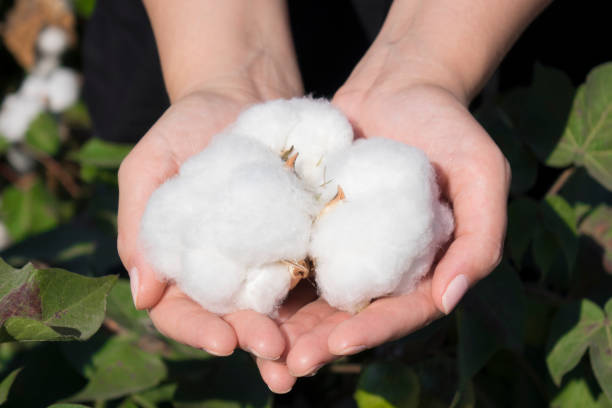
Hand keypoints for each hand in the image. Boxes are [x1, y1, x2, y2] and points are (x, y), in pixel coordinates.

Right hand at [118, 88, 303, 357]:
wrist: (240, 96)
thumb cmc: (185, 127)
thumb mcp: (150, 165)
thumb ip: (138, 222)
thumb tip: (142, 295)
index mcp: (179, 262)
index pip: (181, 312)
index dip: (198, 331)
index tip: (222, 341)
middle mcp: (223, 269)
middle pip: (233, 318)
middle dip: (252, 337)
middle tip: (274, 348)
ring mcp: (264, 257)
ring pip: (274, 307)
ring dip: (290, 334)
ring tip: (304, 351)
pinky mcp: (299, 239)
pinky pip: (309, 271)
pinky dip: (319, 296)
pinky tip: (336, 311)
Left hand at [255, 83, 510, 391]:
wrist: (399, 85)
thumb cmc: (448, 126)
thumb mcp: (482, 173)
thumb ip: (481, 237)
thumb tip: (451, 299)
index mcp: (425, 265)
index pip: (400, 311)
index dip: (372, 331)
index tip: (338, 344)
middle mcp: (383, 264)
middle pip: (352, 315)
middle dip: (321, 342)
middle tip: (287, 365)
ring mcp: (345, 245)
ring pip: (315, 295)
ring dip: (289, 325)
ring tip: (259, 347)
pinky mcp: (313, 223)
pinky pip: (292, 255)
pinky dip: (270, 278)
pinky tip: (243, 297)